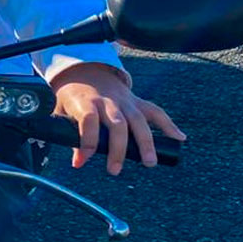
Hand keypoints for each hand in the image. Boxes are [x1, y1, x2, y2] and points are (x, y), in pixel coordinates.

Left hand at [51, 62, 185, 174]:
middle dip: (118, 149)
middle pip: (117, 124)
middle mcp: (108, 100)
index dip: (86, 141)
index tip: (81, 161)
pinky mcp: (137, 101)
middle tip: (114, 171)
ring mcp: (125, 100)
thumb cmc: (73, 96)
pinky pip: (155, 112)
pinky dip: (169, 125)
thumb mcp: (63, 112)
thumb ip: (69, 134)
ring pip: (138, 120)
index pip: (88, 120)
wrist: (86, 70)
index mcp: (86, 101)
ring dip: (146, 142)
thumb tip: (78, 161)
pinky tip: (180, 138)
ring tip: (150, 162)